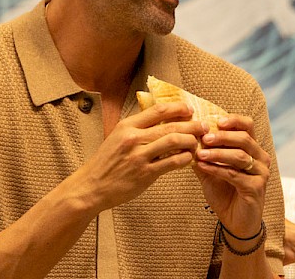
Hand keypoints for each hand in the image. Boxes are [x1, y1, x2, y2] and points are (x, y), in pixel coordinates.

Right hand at [64, 102, 204, 211]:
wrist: (91, 186)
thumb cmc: (106, 163)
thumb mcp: (117, 137)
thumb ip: (137, 128)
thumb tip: (162, 119)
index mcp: (127, 126)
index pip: (158, 110)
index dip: (178, 108)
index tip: (190, 110)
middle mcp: (133, 138)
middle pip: (171, 125)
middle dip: (192, 125)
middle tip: (203, 127)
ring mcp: (139, 156)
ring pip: (175, 142)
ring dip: (191, 141)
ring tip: (197, 143)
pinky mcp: (145, 173)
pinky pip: (172, 162)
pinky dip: (185, 159)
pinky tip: (188, 158)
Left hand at [191, 114, 269, 236]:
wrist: (235, 222)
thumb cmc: (225, 194)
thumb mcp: (210, 172)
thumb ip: (203, 156)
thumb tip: (186, 138)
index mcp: (252, 150)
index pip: (248, 126)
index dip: (233, 120)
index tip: (215, 120)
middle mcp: (261, 159)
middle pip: (245, 139)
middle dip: (222, 137)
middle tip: (203, 137)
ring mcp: (261, 173)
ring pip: (240, 156)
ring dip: (217, 153)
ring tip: (199, 153)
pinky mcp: (256, 188)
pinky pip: (235, 174)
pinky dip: (217, 169)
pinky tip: (203, 167)